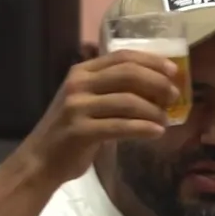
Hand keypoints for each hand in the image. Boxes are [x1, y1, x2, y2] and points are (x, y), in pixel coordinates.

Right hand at [16, 48, 177, 185]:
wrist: (40, 159)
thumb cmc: (70, 129)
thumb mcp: (86, 100)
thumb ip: (112, 88)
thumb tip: (158, 85)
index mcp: (80, 72)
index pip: (122, 56)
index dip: (152, 61)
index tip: (174, 71)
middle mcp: (77, 85)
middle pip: (128, 74)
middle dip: (158, 84)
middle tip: (174, 97)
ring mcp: (76, 108)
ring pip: (128, 101)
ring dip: (154, 111)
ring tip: (165, 121)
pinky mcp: (80, 131)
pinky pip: (121, 126)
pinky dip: (144, 129)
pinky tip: (156, 133)